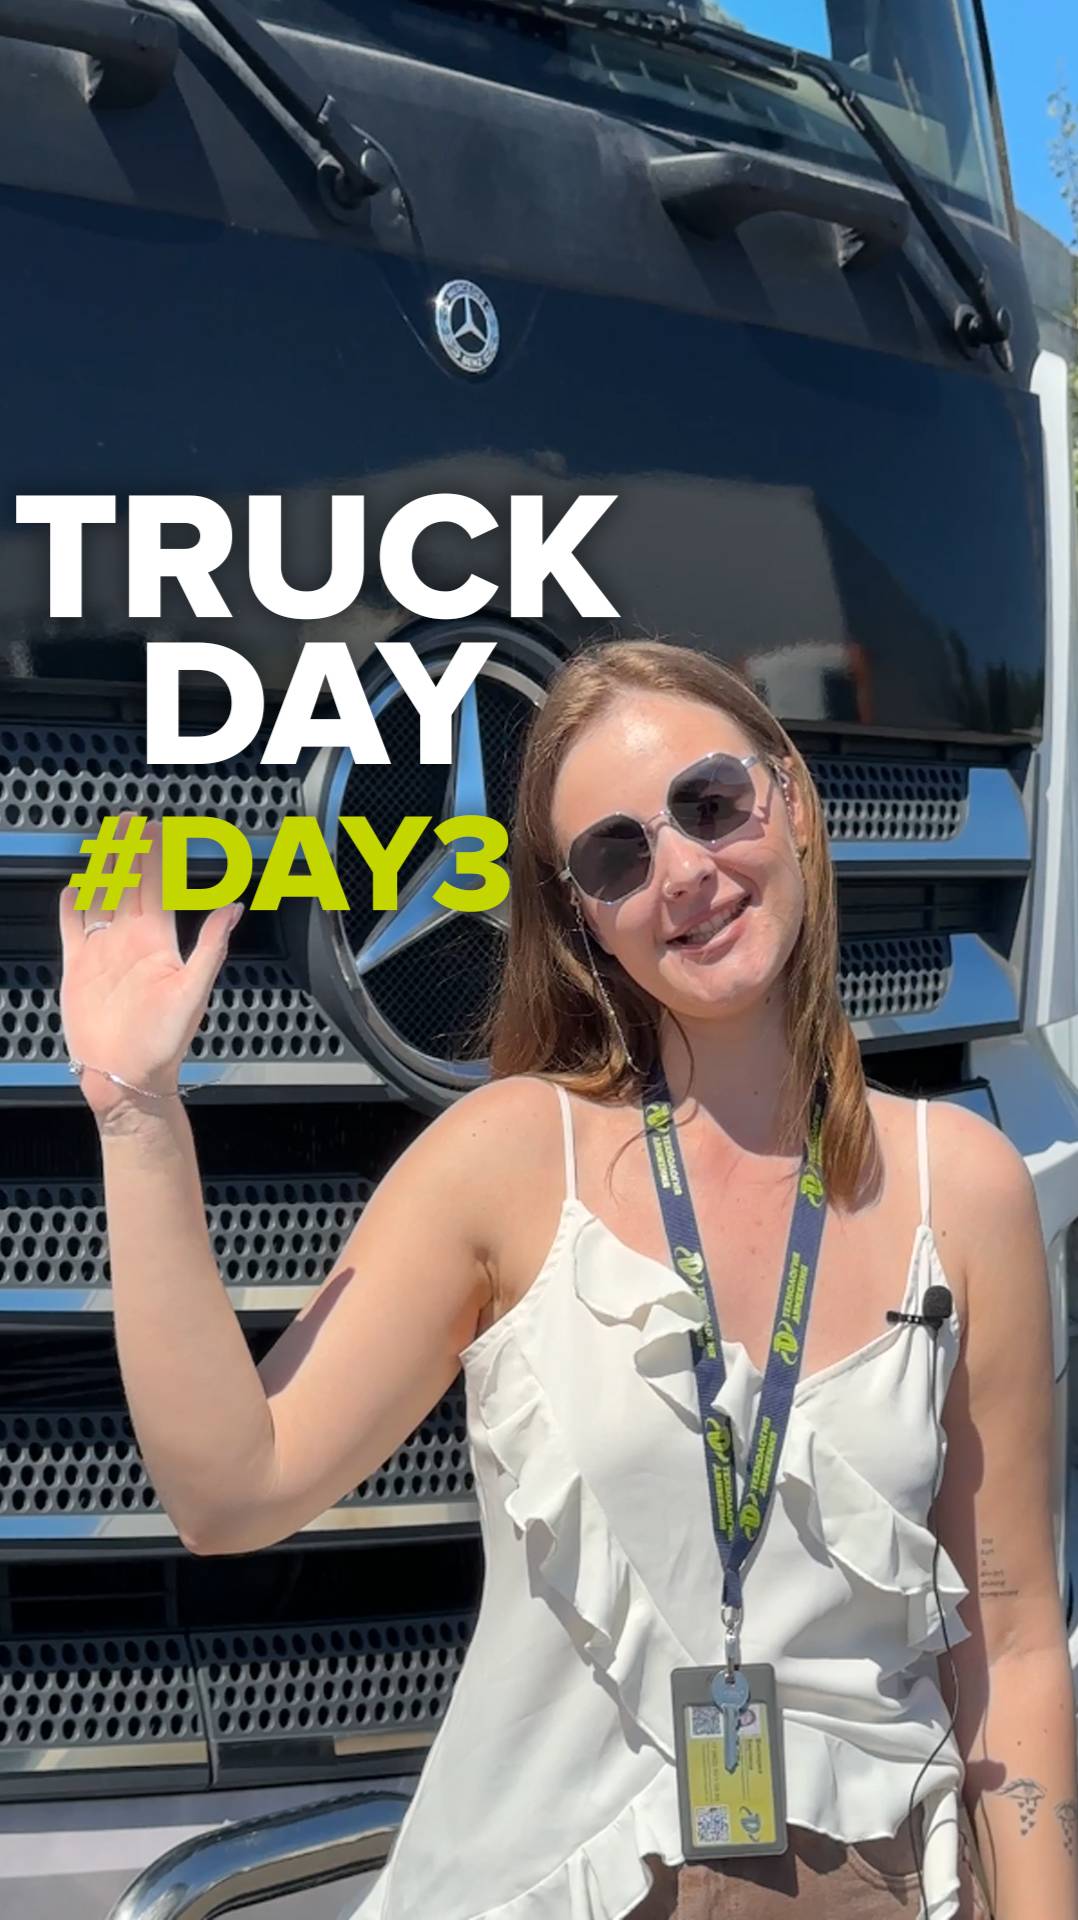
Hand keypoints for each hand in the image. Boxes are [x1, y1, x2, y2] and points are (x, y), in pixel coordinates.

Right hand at [58, 811, 242, 1122]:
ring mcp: (104, 953)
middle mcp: (131, 941)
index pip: (157, 888)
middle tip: (129, 820)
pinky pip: (73, 929)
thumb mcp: (193, 990)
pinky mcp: (79, 968)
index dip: (157, 857)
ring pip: (101, 899)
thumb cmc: (164, 1042)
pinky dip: (72, 908)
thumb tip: (235, 908)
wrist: (126, 1075)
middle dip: (128, 852)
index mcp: (158, 943)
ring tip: (104, 842)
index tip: (159, 828)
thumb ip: (211, 946)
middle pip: (128, 885)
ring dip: (102, 870)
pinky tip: (73, 888)